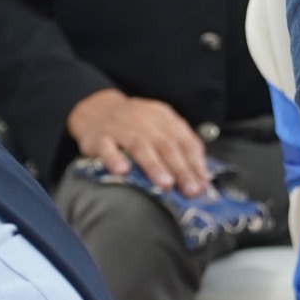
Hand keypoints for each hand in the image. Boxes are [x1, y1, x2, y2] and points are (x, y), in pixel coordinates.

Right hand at [68, 88, 212, 196]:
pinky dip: (115, 158)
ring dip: (154, 165)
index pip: (184, 140)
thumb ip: (179, 147)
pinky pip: (107, 148)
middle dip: (181, 169)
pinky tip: (122, 171)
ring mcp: (120, 128)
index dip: (195, 162)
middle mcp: (144, 120)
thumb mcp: (159, 128)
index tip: (202, 183)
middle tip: (190, 189)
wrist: (96, 110)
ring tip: (165, 183)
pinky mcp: (99, 137)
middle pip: (166, 144)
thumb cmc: (134, 126)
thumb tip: (199, 176)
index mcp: (163, 118)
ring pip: (140, 145)